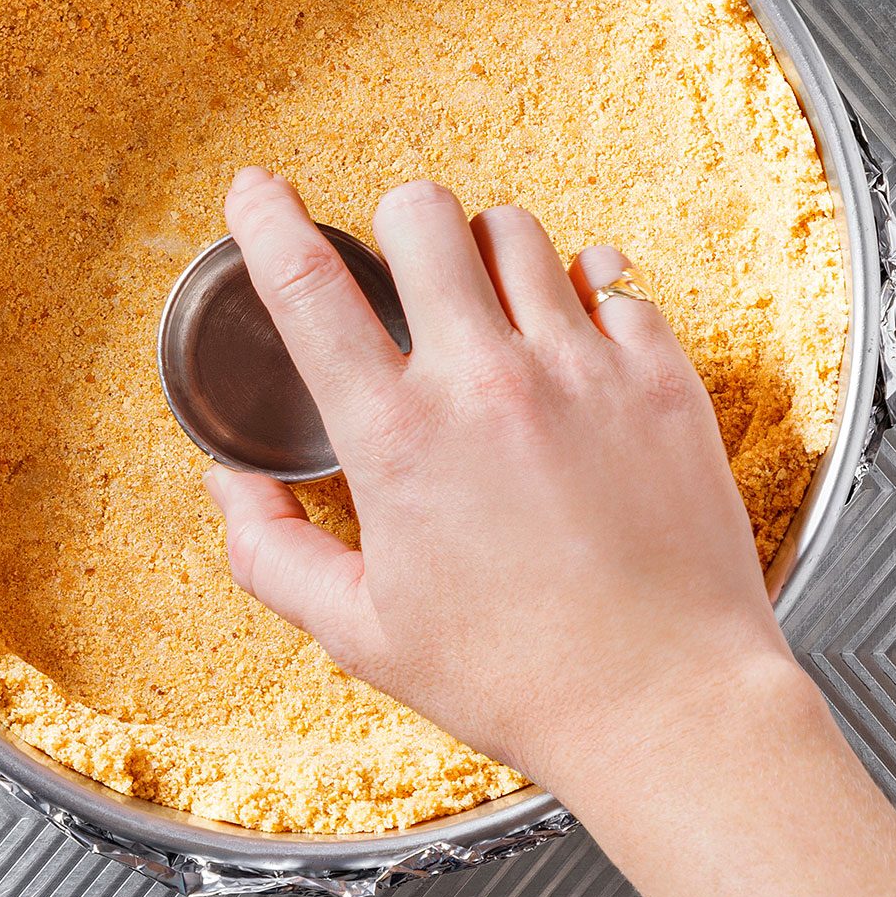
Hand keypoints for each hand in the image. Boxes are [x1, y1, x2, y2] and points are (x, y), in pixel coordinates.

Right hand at [202, 167, 797, 786]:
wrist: (667, 706)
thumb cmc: (518, 678)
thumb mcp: (363, 634)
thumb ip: (274, 555)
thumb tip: (228, 490)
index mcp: (398, 440)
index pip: (308, 286)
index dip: (268, 219)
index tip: (257, 190)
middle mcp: (487, 383)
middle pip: (422, 214)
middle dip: (396, 224)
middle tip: (403, 267)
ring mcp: (584, 370)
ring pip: (518, 231)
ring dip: (487, 252)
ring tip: (492, 306)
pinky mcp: (662, 377)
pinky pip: (614, 279)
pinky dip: (584, 293)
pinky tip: (575, 340)